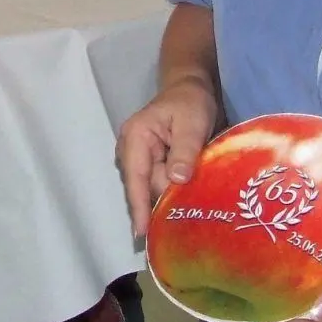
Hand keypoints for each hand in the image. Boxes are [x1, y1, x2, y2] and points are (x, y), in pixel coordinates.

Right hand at [116, 77, 219, 239]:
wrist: (190, 89)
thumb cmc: (191, 102)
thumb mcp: (192, 123)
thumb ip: (184, 150)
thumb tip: (176, 180)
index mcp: (136, 136)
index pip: (136, 177)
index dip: (139, 205)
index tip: (141, 233)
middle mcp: (130, 149)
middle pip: (145, 186)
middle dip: (163, 199)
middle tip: (187, 215)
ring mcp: (137, 157)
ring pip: (152, 187)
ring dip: (170, 195)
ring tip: (188, 209)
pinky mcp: (148, 163)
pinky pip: (157, 183)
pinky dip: (170, 191)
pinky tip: (182, 200)